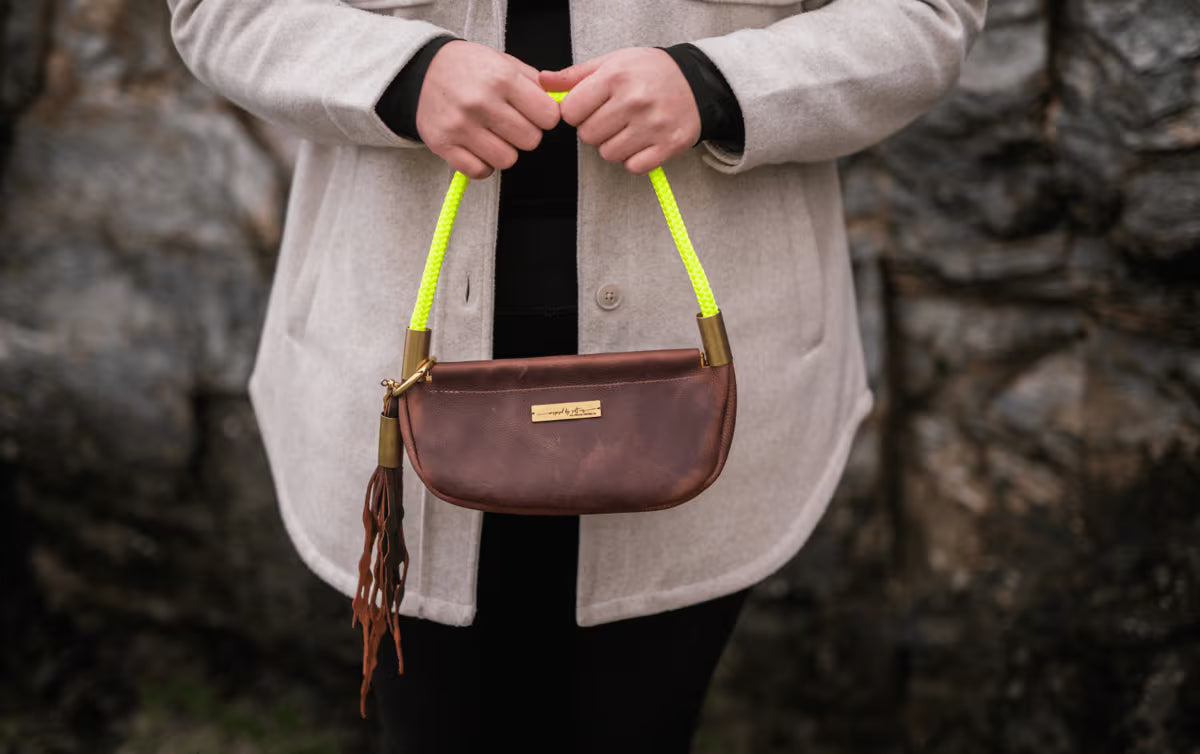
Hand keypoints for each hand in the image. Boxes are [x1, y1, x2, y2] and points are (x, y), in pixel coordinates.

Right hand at [416, 40, 561, 178]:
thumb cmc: (469, 68)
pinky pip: (480, 171)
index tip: (535, 113)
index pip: (549, 116)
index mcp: (501, 78)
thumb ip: (536, 83)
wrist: (422, 71)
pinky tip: (478, 147)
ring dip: (505, 151)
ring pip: (507, 160)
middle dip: (525, 134)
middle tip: (511, 123)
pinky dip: (483, 164)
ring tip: (493, 134)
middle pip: (530, 141)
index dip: (545, 117)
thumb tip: (565, 102)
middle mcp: (481, 102)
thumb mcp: (504, 62)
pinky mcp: (444, 145)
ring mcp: (460, 126)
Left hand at [539, 48, 700, 174]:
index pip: (570, 112)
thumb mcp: (612, 63)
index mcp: (615, 77)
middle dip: (595, 129)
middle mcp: (634, 101)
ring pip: (609, 154)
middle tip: (613, 117)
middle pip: (588, 136)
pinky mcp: (668, 145)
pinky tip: (642, 141)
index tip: (590, 107)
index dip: (577, 112)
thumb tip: (542, 81)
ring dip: (614, 145)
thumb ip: (575, 75)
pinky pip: (634, 166)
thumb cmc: (650, 72)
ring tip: (629, 128)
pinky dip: (635, 159)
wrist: (698, 81)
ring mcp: (653, 125)